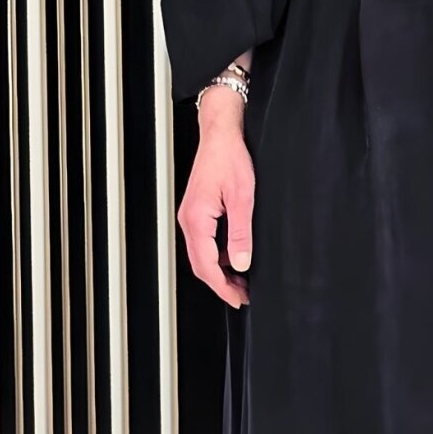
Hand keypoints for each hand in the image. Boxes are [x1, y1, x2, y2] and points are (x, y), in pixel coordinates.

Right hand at [178, 92, 253, 306]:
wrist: (220, 134)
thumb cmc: (229, 158)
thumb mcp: (243, 198)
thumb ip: (240, 233)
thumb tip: (242, 262)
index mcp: (197, 219)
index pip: (207, 266)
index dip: (223, 287)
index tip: (238, 299)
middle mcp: (189, 220)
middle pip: (200, 265)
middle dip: (220, 284)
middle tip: (242, 296)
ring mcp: (191, 216)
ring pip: (201, 255)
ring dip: (219, 271)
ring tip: (242, 281)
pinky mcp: (197, 211)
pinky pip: (204, 241)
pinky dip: (218, 255)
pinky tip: (235, 256)